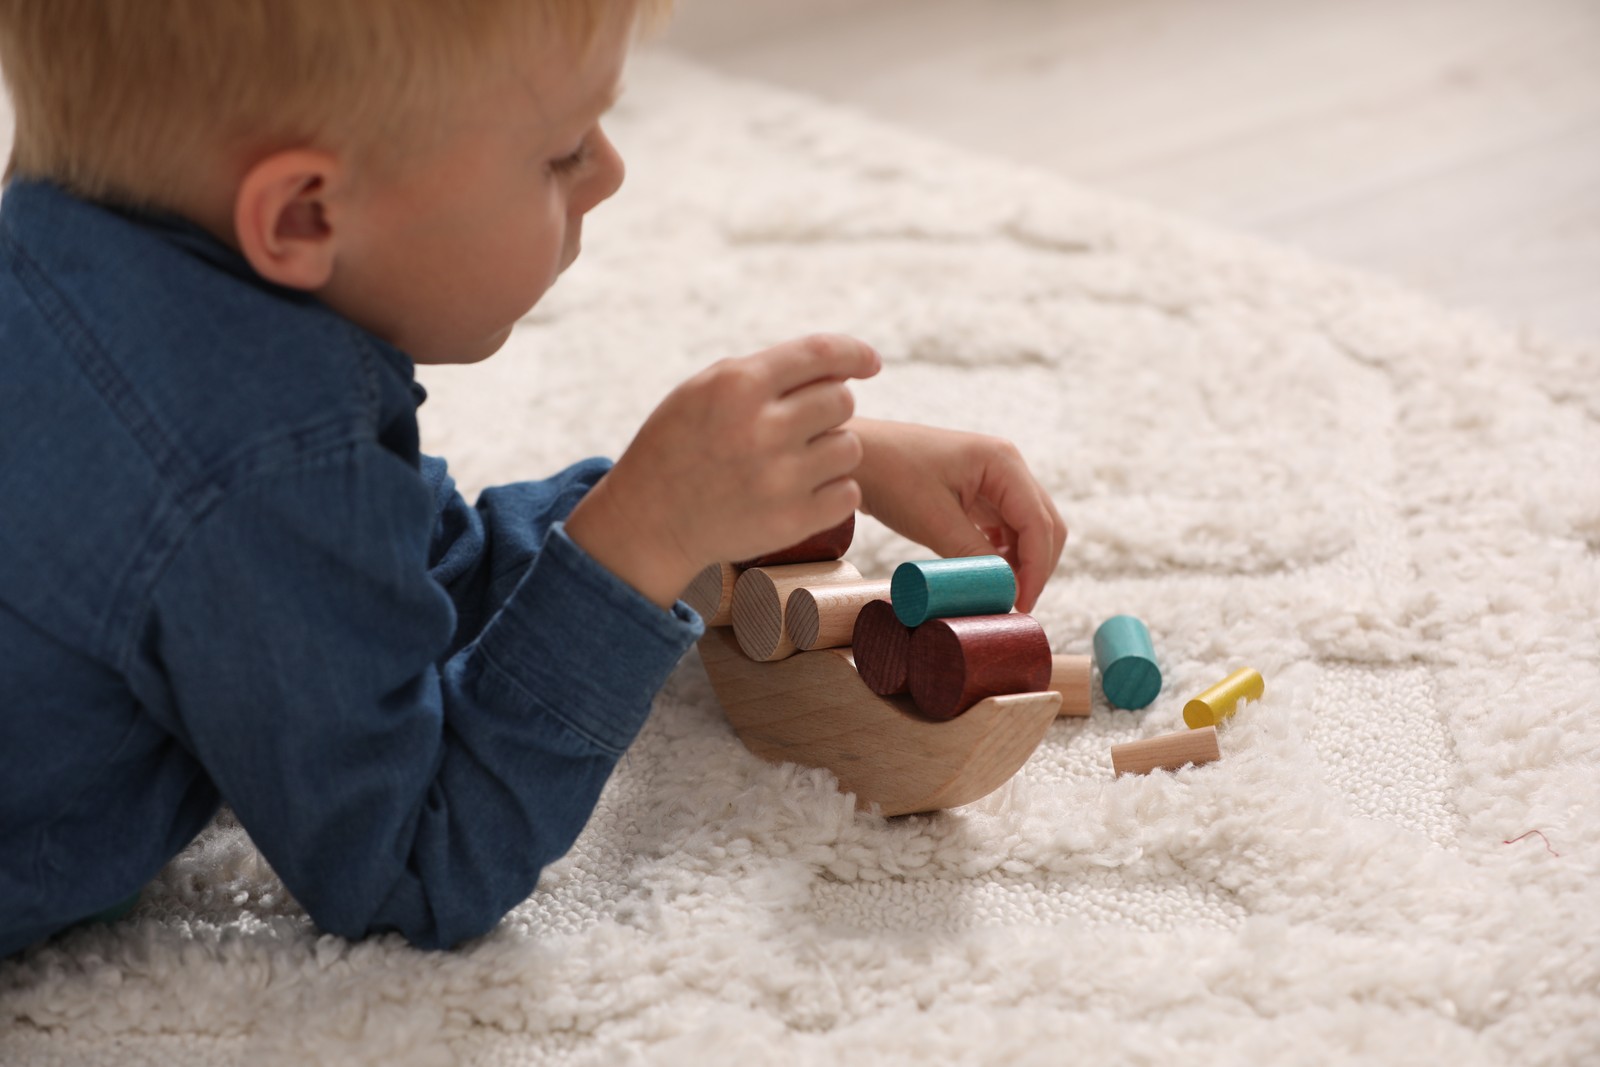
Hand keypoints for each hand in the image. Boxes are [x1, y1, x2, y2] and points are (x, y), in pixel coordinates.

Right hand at [566, 334, 880, 608]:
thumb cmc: (678, 446)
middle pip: (841, 400)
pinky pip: (848, 493)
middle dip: (829, 407)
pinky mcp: (791, 520)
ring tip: (799, 458)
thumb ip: (762, 371)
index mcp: (738, 386)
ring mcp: (779, 478)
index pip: (821, 354)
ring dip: (832, 449)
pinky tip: (805, 489)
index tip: (871, 363)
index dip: (855, 354)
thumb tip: (836, 365)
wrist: (649, 522)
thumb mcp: (702, 391)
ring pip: (849, 447)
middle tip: (806, 423)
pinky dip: (834, 490)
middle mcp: (761, 428)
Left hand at [850, 419, 1066, 611]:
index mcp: (1003, 462)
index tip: (1021, 605)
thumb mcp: (933, 520)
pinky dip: (1002, 554)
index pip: (1039, 523)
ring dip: (1020, 562)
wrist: (853, 457)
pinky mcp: (975, 493)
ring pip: (1026, 529)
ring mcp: (992, 479)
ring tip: (999, 594)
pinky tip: (987, 574)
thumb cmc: (889, 476)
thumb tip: (1007, 591)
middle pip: (1043, 525)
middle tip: (1015, 605)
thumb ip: (974, 555)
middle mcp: (1006, 466)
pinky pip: (1003, 529)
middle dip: (1035, 567)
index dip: (1036, 568)